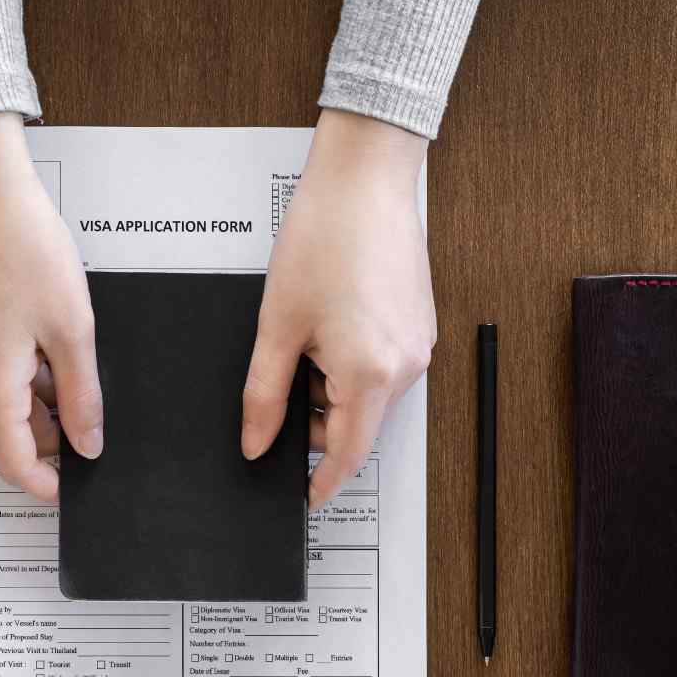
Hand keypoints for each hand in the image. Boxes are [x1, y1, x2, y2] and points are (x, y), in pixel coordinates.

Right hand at [0, 113, 102, 502]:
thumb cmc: (23, 247)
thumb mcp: (72, 329)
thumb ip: (81, 395)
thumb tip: (88, 443)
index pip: (15, 464)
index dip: (48, 486)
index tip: (78, 492)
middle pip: (12, 435)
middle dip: (55, 437)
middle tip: (98, 417)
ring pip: (9, 402)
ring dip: (46, 398)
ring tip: (80, 360)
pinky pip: (0, 373)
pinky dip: (31, 372)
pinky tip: (58, 339)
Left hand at [242, 109, 434, 509]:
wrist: (365, 178)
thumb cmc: (324, 237)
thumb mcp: (277, 326)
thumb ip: (263, 395)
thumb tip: (256, 441)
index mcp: (370, 374)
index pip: (347, 455)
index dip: (323, 481)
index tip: (304, 497)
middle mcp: (405, 366)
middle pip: (357, 424)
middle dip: (317, 419)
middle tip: (282, 383)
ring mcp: (418, 345)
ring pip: (368, 394)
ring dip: (332, 385)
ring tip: (305, 334)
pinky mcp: (420, 325)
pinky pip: (382, 365)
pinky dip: (351, 362)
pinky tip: (329, 320)